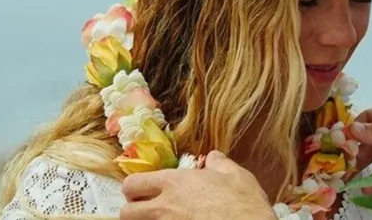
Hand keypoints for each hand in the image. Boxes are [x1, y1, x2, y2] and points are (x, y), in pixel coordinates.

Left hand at [120, 151, 275, 219]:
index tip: (145, 189)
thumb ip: (219, 163)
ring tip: (159, 219)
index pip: (134, 184)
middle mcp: (165, 208)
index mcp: (176, 184)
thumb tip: (212, 158)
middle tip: (146, 208)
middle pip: (126, 212)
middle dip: (133, 209)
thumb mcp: (237, 175)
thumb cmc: (244, 206)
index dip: (135, 187)